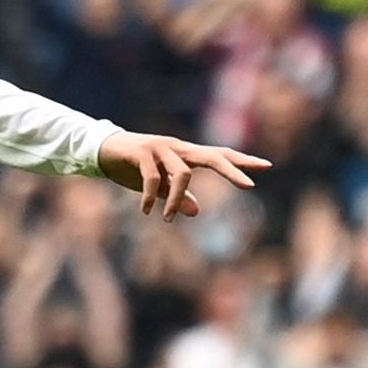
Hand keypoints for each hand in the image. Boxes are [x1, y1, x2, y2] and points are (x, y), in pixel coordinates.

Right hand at [95, 133, 264, 220]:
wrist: (101, 150)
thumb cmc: (132, 167)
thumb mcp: (158, 186)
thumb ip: (176, 197)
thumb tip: (197, 212)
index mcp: (185, 155)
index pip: (219, 155)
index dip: (241, 161)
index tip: (267, 166)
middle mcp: (177, 148)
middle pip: (212, 157)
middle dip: (231, 170)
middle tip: (249, 185)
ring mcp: (160, 148)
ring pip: (182, 174)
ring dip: (176, 199)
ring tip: (166, 219)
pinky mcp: (141, 152)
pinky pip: (153, 177)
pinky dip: (151, 196)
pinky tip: (147, 211)